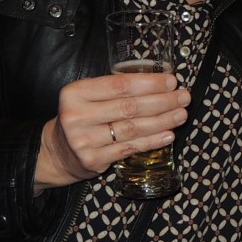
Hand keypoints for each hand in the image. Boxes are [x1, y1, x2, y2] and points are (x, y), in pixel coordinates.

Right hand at [36, 72, 189, 189]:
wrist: (58, 151)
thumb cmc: (82, 117)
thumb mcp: (87, 97)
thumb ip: (115, 89)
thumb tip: (160, 83)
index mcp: (75, 93)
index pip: (119, 85)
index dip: (149, 83)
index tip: (171, 81)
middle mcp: (77, 116)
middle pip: (129, 107)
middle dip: (162, 101)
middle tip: (183, 97)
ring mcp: (83, 140)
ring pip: (132, 128)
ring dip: (162, 121)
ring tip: (181, 114)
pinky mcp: (92, 159)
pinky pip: (129, 148)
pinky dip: (152, 141)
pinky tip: (168, 135)